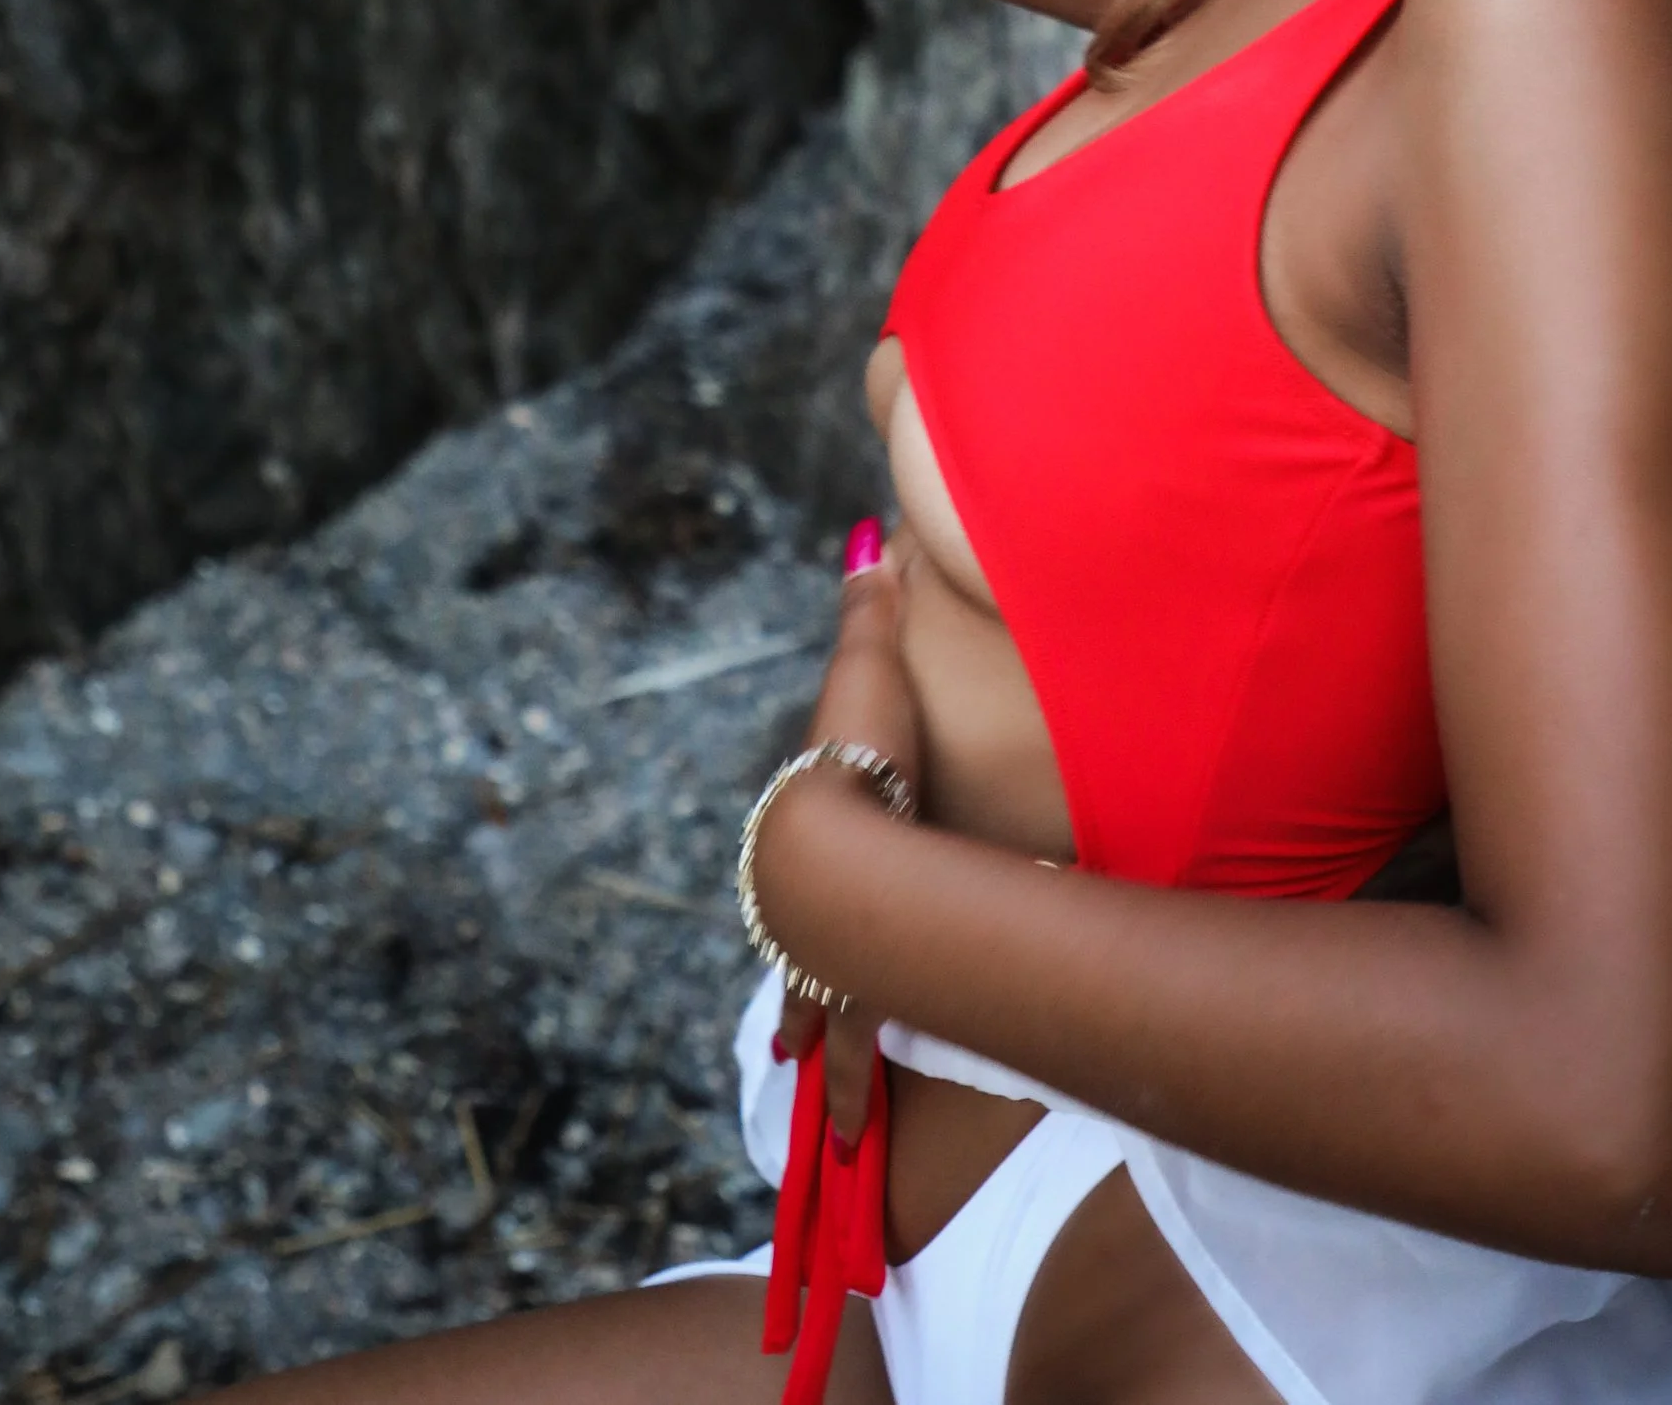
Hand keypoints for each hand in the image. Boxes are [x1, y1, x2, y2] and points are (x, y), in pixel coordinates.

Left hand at [763, 520, 922, 1136]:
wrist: (849, 833)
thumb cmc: (856, 756)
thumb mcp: (865, 673)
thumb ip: (870, 614)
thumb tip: (865, 549)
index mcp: (808, 833)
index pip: (803, 867)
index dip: (802, 897)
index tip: (791, 904)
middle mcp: (812, 910)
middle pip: (803, 968)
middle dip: (804, 1011)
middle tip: (791, 1056)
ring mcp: (843, 956)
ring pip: (834, 1023)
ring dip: (839, 1067)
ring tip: (845, 1122)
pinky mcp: (879, 985)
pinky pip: (876, 1040)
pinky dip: (873, 1079)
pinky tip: (880, 1120)